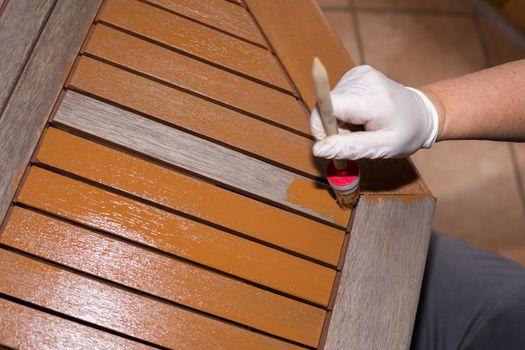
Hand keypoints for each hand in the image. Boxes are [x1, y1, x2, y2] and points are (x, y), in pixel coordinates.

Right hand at [310, 65, 438, 159]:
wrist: (422, 113)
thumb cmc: (406, 132)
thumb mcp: (383, 148)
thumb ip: (350, 148)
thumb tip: (318, 149)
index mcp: (372, 98)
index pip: (327, 106)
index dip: (322, 127)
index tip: (334, 143)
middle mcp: (363, 79)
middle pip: (326, 107)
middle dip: (334, 128)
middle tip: (357, 137)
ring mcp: (359, 74)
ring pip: (329, 103)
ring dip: (340, 121)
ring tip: (362, 126)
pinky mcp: (355, 74)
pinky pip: (336, 98)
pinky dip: (344, 111)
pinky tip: (361, 115)